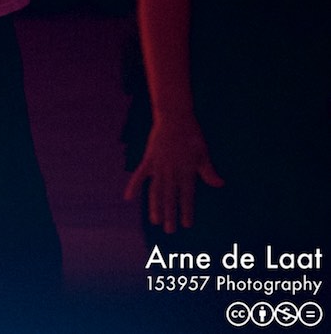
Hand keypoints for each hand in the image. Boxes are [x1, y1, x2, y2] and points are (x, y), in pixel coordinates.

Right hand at [123, 116, 224, 233]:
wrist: (174, 117)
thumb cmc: (192, 134)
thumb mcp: (203, 153)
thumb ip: (208, 171)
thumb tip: (220, 184)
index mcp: (187, 171)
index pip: (187, 196)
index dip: (186, 211)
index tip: (186, 225)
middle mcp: (172, 171)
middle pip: (170, 197)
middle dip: (170, 215)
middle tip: (169, 231)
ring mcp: (159, 166)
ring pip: (156, 190)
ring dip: (155, 206)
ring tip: (154, 221)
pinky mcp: (149, 159)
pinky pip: (139, 175)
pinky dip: (133, 186)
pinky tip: (128, 198)